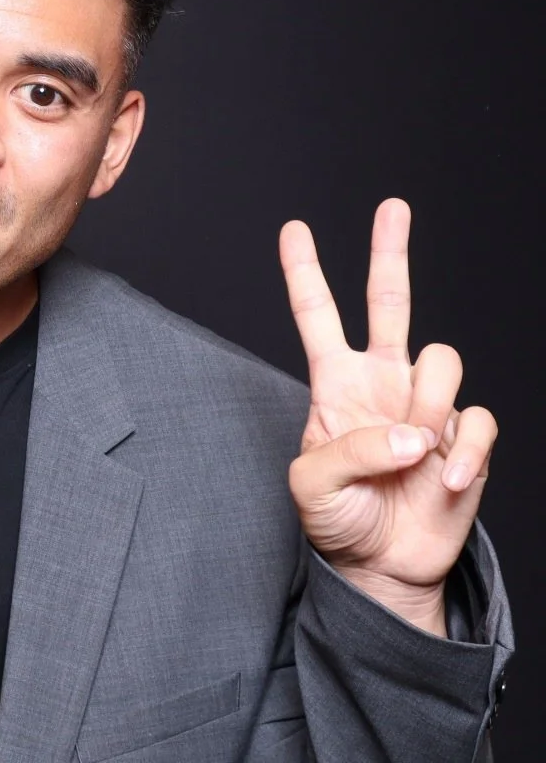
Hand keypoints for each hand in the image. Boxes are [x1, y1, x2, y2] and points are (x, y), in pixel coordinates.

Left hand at [280, 198, 497, 631]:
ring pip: (442, 360)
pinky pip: (478, 421)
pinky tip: (444, 482)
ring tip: (414, 454)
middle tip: (393, 207)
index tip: (294, 229)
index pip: (318, 317)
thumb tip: (412, 431)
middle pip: (389, 303)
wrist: (381, 565)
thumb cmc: (337, 519)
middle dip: (390, 252)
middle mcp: (383, 383)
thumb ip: (351, 450)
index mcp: (336, 384)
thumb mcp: (313, 485)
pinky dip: (464, 453)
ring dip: (430, 405)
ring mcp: (427, 406)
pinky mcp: (465, 438)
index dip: (305, 273)